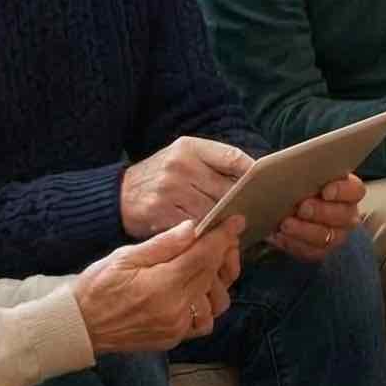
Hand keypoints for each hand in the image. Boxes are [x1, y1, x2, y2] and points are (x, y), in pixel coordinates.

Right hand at [72, 216, 243, 353]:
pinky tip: (196, 292)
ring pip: (217, 302)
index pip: (205, 256)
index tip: (234, 222)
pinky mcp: (174, 338)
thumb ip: (163, 245)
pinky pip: (204, 322)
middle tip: (220, 238)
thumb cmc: (96, 287)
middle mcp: (175, 309)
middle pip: (213, 275)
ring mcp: (177, 327)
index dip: (223, 236)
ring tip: (206, 265)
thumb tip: (193, 228)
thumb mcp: (124, 257)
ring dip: (217, 280)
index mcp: (162, 285)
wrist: (80, 325)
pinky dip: (207, 305)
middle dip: (222, 253)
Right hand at [120, 136, 250, 237]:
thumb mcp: (182, 156)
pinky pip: (194, 227)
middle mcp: (180, 166)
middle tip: (261, 213)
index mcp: (189, 147)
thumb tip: (253, 176)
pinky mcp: (160, 214)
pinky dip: (207, 234)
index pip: (232, 157)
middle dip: (244, 203)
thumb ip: (214, 162)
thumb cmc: (160, 175)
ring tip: (240, 228)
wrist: (118, 195)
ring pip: (213, 211)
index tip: (268, 184)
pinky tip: (216, 238)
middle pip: (226, 189)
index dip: (253, 173)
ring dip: (227, 222)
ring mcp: (170, 190)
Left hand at [268, 174, 365, 262]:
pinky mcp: (319, 250)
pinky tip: (279, 236)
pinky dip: (295, 244)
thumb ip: (293, 166)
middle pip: (345, 216)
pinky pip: (312, 252)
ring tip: (285, 224)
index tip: (325, 191)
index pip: (355, 190)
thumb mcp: (288, 168)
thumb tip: (277, 163)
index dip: (343, 191)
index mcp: (346, 188)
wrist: (269, 201)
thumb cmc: (285, 181)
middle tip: (301, 207)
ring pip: (329, 237)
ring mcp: (335, 234)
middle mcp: (346, 213)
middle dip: (322, 212)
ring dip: (306, 231)